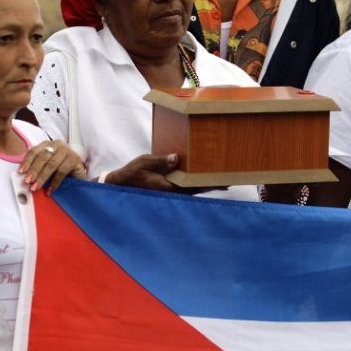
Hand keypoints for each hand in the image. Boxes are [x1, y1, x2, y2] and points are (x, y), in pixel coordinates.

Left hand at [19, 141, 86, 195]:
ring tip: (36, 187)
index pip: (34, 151)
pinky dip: (54, 181)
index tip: (21, 172)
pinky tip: (50, 190)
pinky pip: (62, 170)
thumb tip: (24, 178)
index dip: (27, 162)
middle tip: (27, 181)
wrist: (78, 176)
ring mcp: (67, 150)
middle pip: (42, 157)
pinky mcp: (75, 158)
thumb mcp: (45, 168)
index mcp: (47, 145)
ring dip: (42, 177)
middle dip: (34, 170)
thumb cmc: (60, 171)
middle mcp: (57, 145)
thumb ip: (36, 170)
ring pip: (51, 164)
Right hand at [103, 153, 225, 193]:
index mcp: (167, 187)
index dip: (209, 185)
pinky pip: (186, 187)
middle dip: (212, 185)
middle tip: (229, 181)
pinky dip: (196, 184)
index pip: (193, 186)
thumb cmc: (132, 173)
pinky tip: (203, 179)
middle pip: (197, 189)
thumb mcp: (144, 163)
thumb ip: (160, 161)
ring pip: (193, 189)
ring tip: (221, 180)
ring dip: (205, 184)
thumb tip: (176, 158)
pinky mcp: (169, 190)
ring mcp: (171, 192)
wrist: (121, 185)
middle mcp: (172, 192)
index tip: (223, 183)